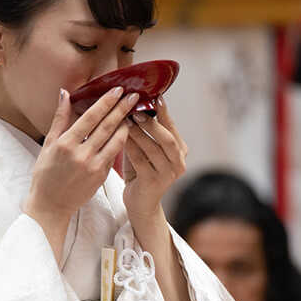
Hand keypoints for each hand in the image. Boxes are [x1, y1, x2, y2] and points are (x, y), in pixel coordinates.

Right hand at [24, 86, 137, 254]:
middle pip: (106, 127)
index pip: (90, 117)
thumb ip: (59, 118)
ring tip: (134, 112)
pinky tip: (127, 131)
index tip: (117, 90)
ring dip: (126, 125)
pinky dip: (121, 142)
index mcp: (66, 144)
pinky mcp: (100, 177)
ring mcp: (93, 167)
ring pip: (115, 141)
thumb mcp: (49, 144)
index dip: (105, 102)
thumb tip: (65, 93)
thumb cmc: (46, 174)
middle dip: (122, 109)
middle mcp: (80, 155)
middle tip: (134, 95)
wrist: (50, 205)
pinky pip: (113, 155)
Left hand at [121, 97, 187, 222]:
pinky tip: (120, 138)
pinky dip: (130, 148)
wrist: (140, 203)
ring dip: (138, 133)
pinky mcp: (154, 183)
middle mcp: (178, 162)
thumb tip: (136, 102)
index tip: (155, 97)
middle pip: (167, 138)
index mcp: (180, 151)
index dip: (164, 113)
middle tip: (137, 109)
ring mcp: (168, 174)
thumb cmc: (141, 170)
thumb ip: (146, 131)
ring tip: (126, 120)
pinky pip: (140, 161)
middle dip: (152, 123)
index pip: (172, 128)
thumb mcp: (146, 148)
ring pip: (153, 149)